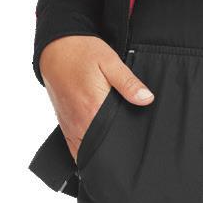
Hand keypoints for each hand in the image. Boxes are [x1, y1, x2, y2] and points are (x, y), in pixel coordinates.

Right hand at [38, 34, 154, 163]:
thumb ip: (128, 83)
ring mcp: (70, 125)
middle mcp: (79, 122)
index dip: (126, 148)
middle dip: (114, 154)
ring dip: (100, 154)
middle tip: (130, 152)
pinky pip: (75, 148)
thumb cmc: (82, 53)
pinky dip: (87, 152)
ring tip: (116, 152)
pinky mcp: (65, 125)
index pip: (113, 140)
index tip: (137, 150)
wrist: (55, 47)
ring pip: (86, 153)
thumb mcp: (110, 62)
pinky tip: (99, 148)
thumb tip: (146, 99)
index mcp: (93, 108)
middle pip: (99, 151)